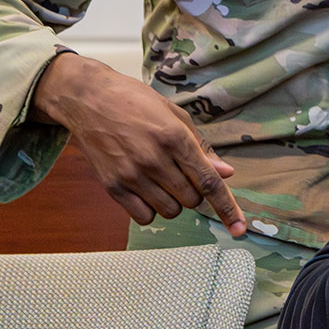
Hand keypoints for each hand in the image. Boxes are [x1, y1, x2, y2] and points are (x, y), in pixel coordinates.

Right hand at [30, 53, 245, 234]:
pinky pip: (144, 217)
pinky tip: (146, 188)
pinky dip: (152, 208)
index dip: (228, 208)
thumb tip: (226, 173)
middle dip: (195, 191)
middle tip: (181, 172)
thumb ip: (201, 148)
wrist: (89, 99)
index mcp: (175, 138)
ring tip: (161, 177)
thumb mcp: (175, 115)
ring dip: (174, 200)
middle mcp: (154, 160)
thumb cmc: (136, 102)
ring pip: (170, 211)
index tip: (239, 229)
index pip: (209, 182)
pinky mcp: (113, 187)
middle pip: (192, 200)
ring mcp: (132, 175)